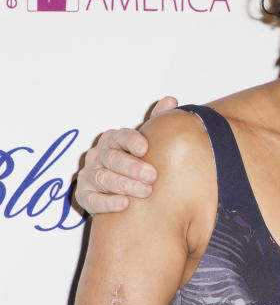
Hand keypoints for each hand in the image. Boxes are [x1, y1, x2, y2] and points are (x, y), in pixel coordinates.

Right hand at [75, 96, 178, 213]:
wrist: (120, 190)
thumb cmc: (136, 161)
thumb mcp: (146, 142)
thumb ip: (157, 121)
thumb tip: (170, 100)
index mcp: (113, 140)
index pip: (120, 136)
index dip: (132, 141)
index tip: (145, 148)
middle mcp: (98, 155)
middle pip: (112, 159)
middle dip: (133, 167)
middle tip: (153, 176)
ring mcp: (89, 175)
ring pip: (103, 178)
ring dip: (125, 185)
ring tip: (145, 191)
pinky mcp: (84, 195)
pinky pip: (93, 199)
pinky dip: (108, 202)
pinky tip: (124, 204)